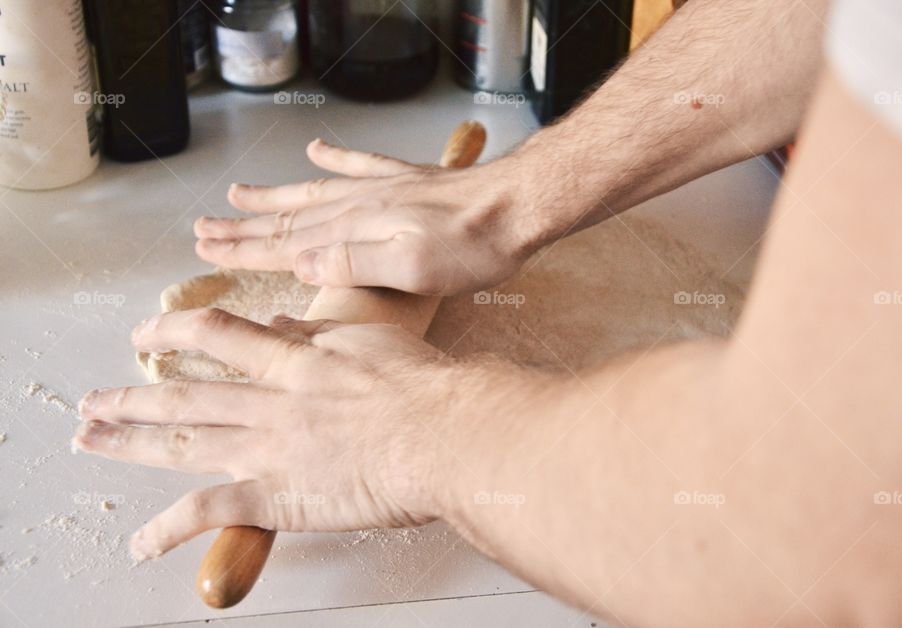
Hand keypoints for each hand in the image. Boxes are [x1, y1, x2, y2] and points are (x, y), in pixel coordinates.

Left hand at [73, 308, 456, 560]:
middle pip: (183, 395)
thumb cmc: (422, 385)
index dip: (172, 332)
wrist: (445, 434)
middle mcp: (269, 402)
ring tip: (90, 440)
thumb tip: (281, 322)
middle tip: (92, 401)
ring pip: (183, 444)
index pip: (217, 336)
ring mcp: (269, 450)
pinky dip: (170, 529)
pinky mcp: (279, 498)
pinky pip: (211, 514)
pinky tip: (140, 541)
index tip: (146, 335)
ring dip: (129, 442)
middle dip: (131, 397)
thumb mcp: (370, 339)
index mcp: (293, 361)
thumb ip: (319, 333)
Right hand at [194, 141, 536, 295]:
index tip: (208, 249)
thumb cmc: (474, 246)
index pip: (286, 244)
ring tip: (239, 192)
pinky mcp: (405, 181)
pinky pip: (359, 164)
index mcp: (356, 231)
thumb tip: (303, 264)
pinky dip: (334, 158)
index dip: (245, 248)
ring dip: (274, 196)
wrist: (518, 206)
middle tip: (204, 227)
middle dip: (243, 225)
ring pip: (313, 192)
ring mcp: (381, 189)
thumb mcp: (414, 269)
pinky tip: (316, 149)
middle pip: (289, 217)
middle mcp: (360, 205)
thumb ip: (356, 265)